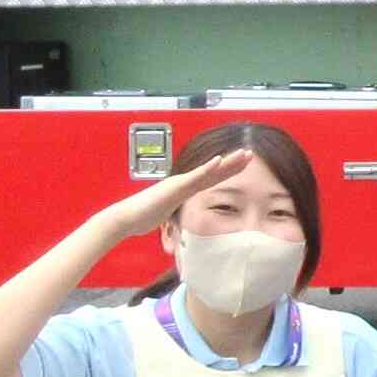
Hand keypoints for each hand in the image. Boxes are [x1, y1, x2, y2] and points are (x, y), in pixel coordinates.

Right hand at [100, 149, 250, 242]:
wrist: (126, 218)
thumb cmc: (142, 217)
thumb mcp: (166, 214)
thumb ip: (175, 212)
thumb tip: (182, 223)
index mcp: (182, 188)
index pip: (210, 178)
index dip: (227, 170)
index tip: (242, 163)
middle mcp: (183, 182)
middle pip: (213, 171)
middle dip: (233, 162)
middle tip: (250, 153)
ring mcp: (180, 183)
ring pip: (208, 171)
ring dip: (227, 162)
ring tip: (243, 154)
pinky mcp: (174, 187)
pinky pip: (194, 177)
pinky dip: (208, 168)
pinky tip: (220, 161)